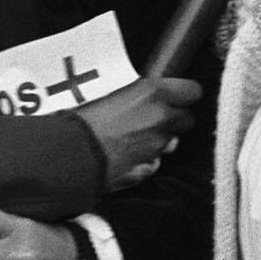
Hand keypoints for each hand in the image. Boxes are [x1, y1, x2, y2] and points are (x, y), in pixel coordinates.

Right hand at [76, 76, 199, 190]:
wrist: (68, 152)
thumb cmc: (80, 116)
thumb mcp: (106, 90)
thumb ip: (133, 92)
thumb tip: (139, 92)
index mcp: (152, 94)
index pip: (192, 90)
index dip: (185, 93)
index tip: (178, 94)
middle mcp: (161, 120)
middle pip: (186, 119)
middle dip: (173, 119)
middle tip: (152, 116)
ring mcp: (156, 148)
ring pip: (170, 143)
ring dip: (157, 140)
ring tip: (132, 137)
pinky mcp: (146, 170)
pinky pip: (152, 163)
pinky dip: (144, 160)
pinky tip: (124, 156)